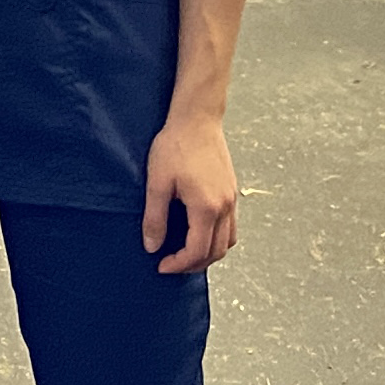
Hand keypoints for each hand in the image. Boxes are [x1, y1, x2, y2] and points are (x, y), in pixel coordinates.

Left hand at [143, 116, 240, 273]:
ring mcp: (232, 199)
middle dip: (193, 264)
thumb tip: (152, 247)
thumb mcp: (158, 182)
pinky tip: (198, 232)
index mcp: (206, 207)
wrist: (198, 118)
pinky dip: (217, 238)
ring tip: (185, 252)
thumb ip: (155, 218)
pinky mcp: (232, 191)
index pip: (197, 251)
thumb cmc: (176, 146)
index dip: (178, 264)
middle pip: (215, 252)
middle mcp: (225, 207)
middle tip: (171, 263)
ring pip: (227, 241)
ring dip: (208, 253)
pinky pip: (231, 226)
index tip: (161, 265)